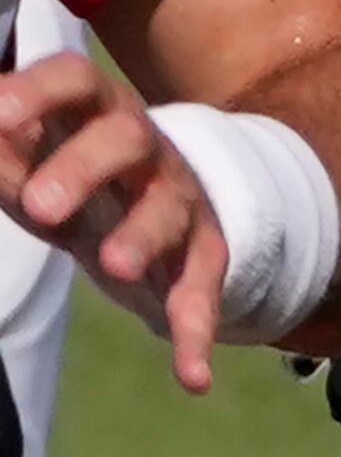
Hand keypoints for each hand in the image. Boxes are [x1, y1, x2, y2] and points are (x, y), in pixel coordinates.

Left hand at [0, 41, 228, 388]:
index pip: (73, 78)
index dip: (38, 92)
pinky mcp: (203, 255)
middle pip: (127, 138)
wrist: (147, 214)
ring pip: (170, 211)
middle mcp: (144, 147)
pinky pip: (202, 291)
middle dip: (84, 168)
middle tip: (40, 208)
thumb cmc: (67, 177)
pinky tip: (191, 378)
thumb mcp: (21, 161)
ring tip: (112, 268)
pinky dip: (197, 334)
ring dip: (143, 237)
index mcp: (92, 110)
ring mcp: (179, 200)